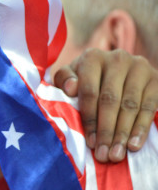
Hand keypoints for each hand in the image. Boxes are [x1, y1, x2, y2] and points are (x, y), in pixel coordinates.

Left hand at [53, 48, 157, 162]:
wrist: (116, 68)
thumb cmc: (86, 77)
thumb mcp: (71, 75)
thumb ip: (64, 79)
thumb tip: (71, 87)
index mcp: (92, 57)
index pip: (90, 91)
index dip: (89, 119)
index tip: (89, 142)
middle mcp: (117, 59)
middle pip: (110, 100)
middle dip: (106, 130)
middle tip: (103, 154)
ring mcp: (139, 67)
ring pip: (130, 106)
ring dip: (123, 133)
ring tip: (116, 154)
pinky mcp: (155, 79)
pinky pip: (149, 107)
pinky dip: (141, 128)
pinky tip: (134, 144)